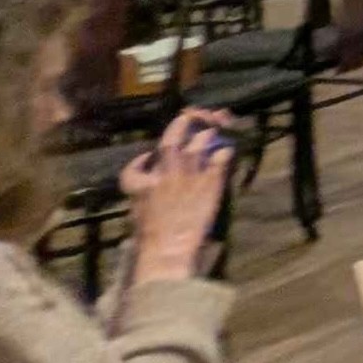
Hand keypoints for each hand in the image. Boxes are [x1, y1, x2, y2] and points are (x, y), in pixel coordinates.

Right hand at [121, 112, 236, 264]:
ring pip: (200, 143)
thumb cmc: (150, 233)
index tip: (149, 158)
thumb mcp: (135, 208)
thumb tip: (146, 168)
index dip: (143, 160)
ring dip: (206, 135)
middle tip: (190, 116)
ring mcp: (190, 175)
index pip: (140, 162)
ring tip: (212, 130)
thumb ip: (139, 186)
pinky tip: (227, 150)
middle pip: (174, 139)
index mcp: (142, 180)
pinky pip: (221, 158)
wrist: (169, 247)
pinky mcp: (211, 182)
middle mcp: (166, 171)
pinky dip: (224, 152)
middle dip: (182, 124)